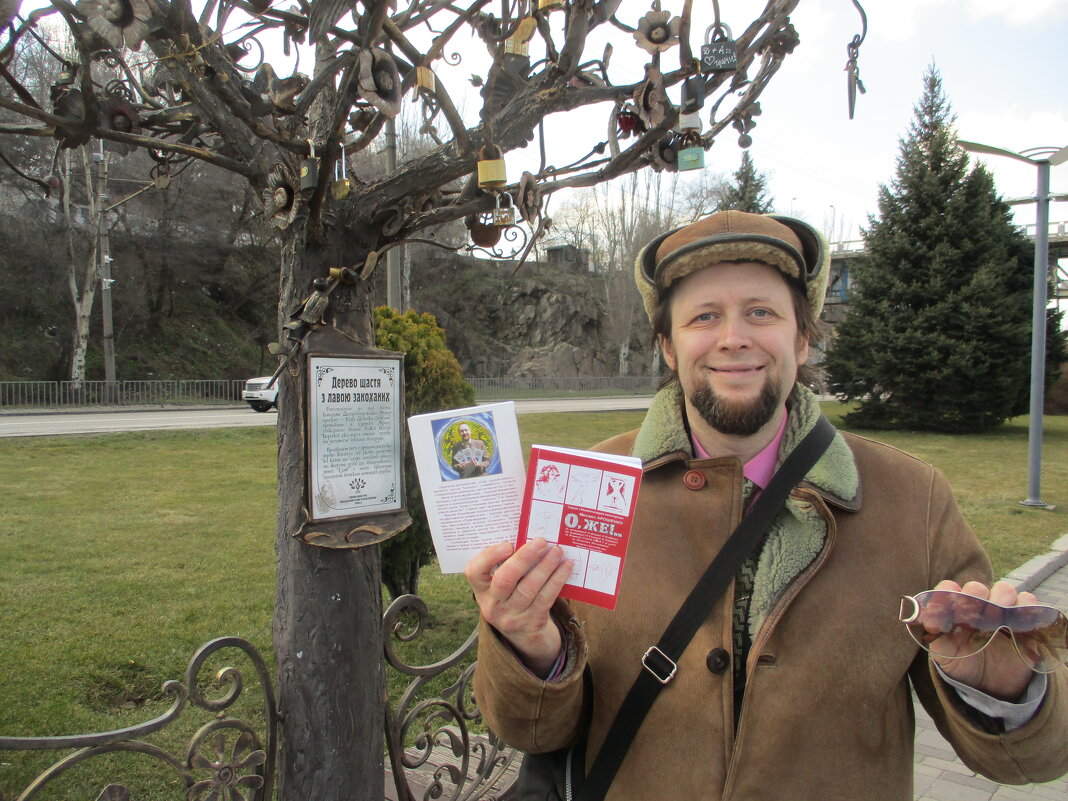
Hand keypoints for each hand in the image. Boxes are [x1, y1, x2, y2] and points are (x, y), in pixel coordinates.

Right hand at [465, 539, 571, 676]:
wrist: (523, 633)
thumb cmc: (512, 595)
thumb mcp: (499, 584)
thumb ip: (506, 564)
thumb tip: (528, 536)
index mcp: (481, 589)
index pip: (474, 572)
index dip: (490, 556)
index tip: (508, 544)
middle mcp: (492, 605)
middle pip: (505, 579)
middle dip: (524, 558)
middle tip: (541, 542)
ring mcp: (512, 616)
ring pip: (529, 588)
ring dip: (545, 567)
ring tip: (557, 551)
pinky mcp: (532, 622)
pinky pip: (545, 598)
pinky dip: (557, 580)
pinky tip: (566, 566)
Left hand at [926, 579, 1036, 700]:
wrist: (991, 683)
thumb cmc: (962, 662)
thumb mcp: (946, 656)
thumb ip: (937, 639)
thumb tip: (929, 624)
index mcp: (954, 609)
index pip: (948, 589)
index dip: (948, 591)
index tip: (950, 599)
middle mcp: (977, 604)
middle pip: (977, 587)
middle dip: (977, 593)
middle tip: (978, 607)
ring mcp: (1001, 610)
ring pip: (1004, 590)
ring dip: (1002, 597)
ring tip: (999, 615)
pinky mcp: (1024, 619)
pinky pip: (1028, 603)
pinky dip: (1026, 605)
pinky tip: (1019, 620)